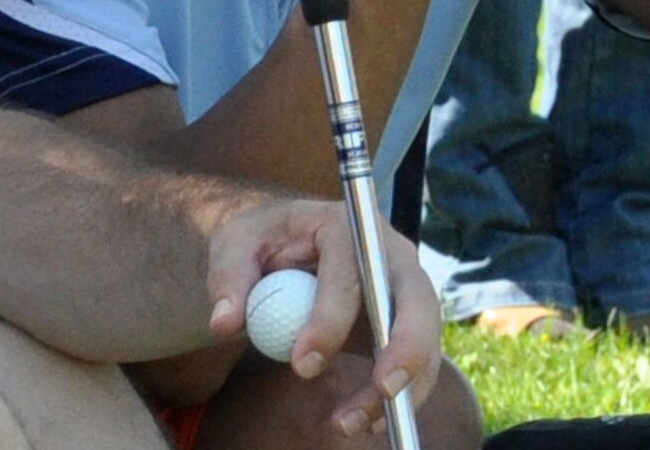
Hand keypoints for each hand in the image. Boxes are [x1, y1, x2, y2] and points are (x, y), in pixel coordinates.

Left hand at [204, 197, 440, 436]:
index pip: (349, 273)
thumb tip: (224, 322)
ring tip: (348, 423)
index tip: (301, 364)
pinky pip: (416, 366)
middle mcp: (388, 255)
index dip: (331, 320)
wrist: (287, 247)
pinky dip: (396, 398)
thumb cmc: (264, 240)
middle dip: (407, 348)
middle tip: (382, 390)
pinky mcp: (406, 325)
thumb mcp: (236, 242)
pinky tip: (361, 422)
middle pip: (418, 300)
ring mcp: (405, 291)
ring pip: (425, 342)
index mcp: (346, 226)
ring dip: (401, 388)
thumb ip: (228, 275)